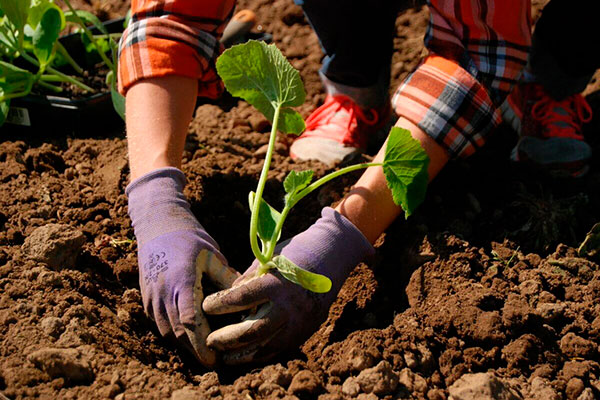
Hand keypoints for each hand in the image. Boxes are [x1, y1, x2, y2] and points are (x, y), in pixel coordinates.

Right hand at [127, 167, 239, 365]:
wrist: (157, 223)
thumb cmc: (190, 237)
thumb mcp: (213, 256)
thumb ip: (227, 280)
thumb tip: (249, 301)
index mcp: (182, 281)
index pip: (190, 321)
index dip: (202, 343)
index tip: (216, 358)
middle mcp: (163, 292)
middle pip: (177, 333)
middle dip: (196, 350)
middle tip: (216, 361)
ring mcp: (151, 296)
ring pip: (166, 332)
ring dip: (185, 344)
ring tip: (206, 350)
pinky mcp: (146, 298)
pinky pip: (160, 324)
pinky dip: (174, 333)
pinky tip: (191, 335)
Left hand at [202, 207, 373, 363]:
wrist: (332, 256)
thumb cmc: (295, 253)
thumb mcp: (268, 260)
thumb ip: (248, 281)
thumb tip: (227, 298)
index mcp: (276, 284)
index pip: (240, 299)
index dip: (219, 305)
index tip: (206, 306)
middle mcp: (289, 306)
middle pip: (252, 331)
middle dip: (227, 338)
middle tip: (210, 340)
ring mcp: (300, 321)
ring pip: (266, 347)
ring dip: (242, 354)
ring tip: (225, 355)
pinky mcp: (306, 329)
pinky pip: (281, 348)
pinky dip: (261, 353)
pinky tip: (246, 354)